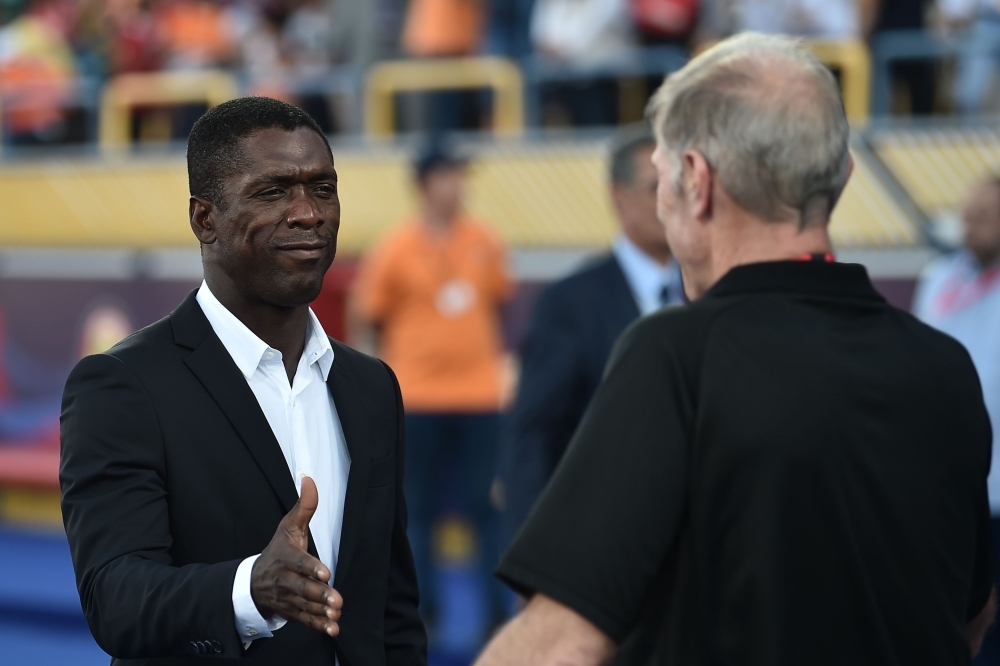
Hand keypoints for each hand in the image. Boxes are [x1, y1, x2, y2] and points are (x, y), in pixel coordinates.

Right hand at [250, 476, 342, 635]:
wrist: (252, 582)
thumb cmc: (277, 550)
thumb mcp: (287, 527)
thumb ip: (303, 506)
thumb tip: (309, 479)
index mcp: (285, 557)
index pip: (298, 562)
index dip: (311, 568)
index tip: (325, 572)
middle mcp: (284, 579)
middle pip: (301, 588)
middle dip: (318, 594)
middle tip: (336, 599)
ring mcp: (287, 598)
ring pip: (304, 605)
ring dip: (320, 611)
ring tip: (336, 613)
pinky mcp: (292, 612)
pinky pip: (304, 620)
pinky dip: (318, 625)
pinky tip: (333, 628)